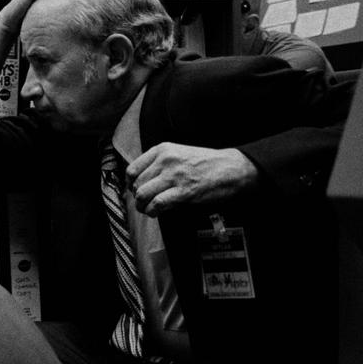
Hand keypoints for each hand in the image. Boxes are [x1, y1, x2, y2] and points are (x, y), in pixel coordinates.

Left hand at [126, 142, 258, 215]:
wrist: (233, 168)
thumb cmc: (208, 163)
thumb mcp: (179, 153)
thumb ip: (160, 163)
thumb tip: (142, 180)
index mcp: (162, 150)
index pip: (132, 169)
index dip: (130, 184)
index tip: (134, 190)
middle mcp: (166, 161)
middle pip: (137, 184)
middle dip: (137, 197)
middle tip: (143, 203)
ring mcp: (174, 176)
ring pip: (143, 194)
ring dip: (142, 206)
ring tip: (148, 209)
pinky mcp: (184, 191)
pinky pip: (157, 203)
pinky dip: (153, 211)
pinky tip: (156, 213)